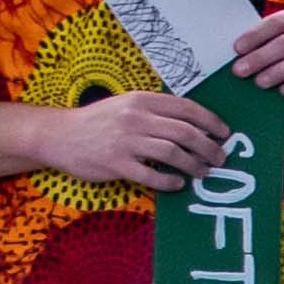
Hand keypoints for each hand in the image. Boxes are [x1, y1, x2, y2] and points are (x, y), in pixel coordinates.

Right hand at [54, 84, 228, 188]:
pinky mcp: (116, 164)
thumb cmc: (97, 122)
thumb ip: (154, 111)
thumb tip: (191, 124)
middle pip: (185, 132)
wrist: (59, 135)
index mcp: (141, 100)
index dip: (210, 121)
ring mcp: (126, 141)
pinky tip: (178, 184)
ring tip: (203, 173)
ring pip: (172, 153)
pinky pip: (152, 175)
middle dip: (209, 147)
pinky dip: (170, 181)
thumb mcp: (126, 105)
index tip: (224, 133)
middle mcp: (136, 118)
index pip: (185, 107)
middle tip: (220, 158)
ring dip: (194, 165)